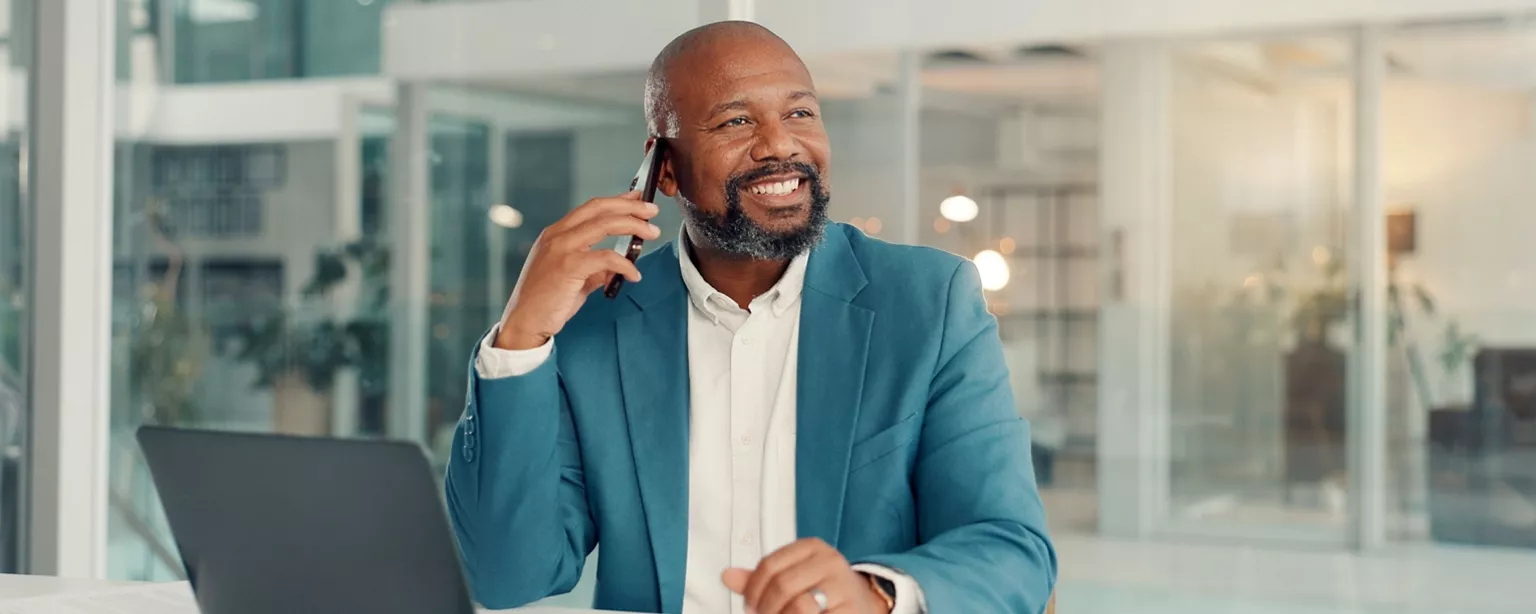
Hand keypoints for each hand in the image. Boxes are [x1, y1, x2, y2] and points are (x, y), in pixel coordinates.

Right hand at [494, 191, 661, 349]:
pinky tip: (634, 275)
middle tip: (652, 210)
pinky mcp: (569, 266)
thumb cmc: (546, 301)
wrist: (525, 321)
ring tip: (651, 232)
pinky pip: (606, 257)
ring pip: (604, 225)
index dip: (617, 201)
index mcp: (556, 233)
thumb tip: (618, 268)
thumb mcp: (573, 278)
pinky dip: (625, 264)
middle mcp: (557, 235)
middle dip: (630, 206)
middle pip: (600, 209)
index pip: (591, 208)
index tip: (636, 198)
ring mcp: (562, 248)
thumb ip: (595, 269)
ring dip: (633, 226)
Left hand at [721, 538, 889, 613]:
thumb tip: (727, 576)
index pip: (769, 564)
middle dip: (766, 609)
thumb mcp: (794, 578)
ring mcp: (843, 586)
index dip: (753, 590)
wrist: (867, 606)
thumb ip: (761, 579)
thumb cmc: (825, 592)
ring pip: (799, 605)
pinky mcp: (851, 610)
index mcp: (812, 547)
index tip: (751, 606)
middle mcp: (830, 561)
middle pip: (782, 585)